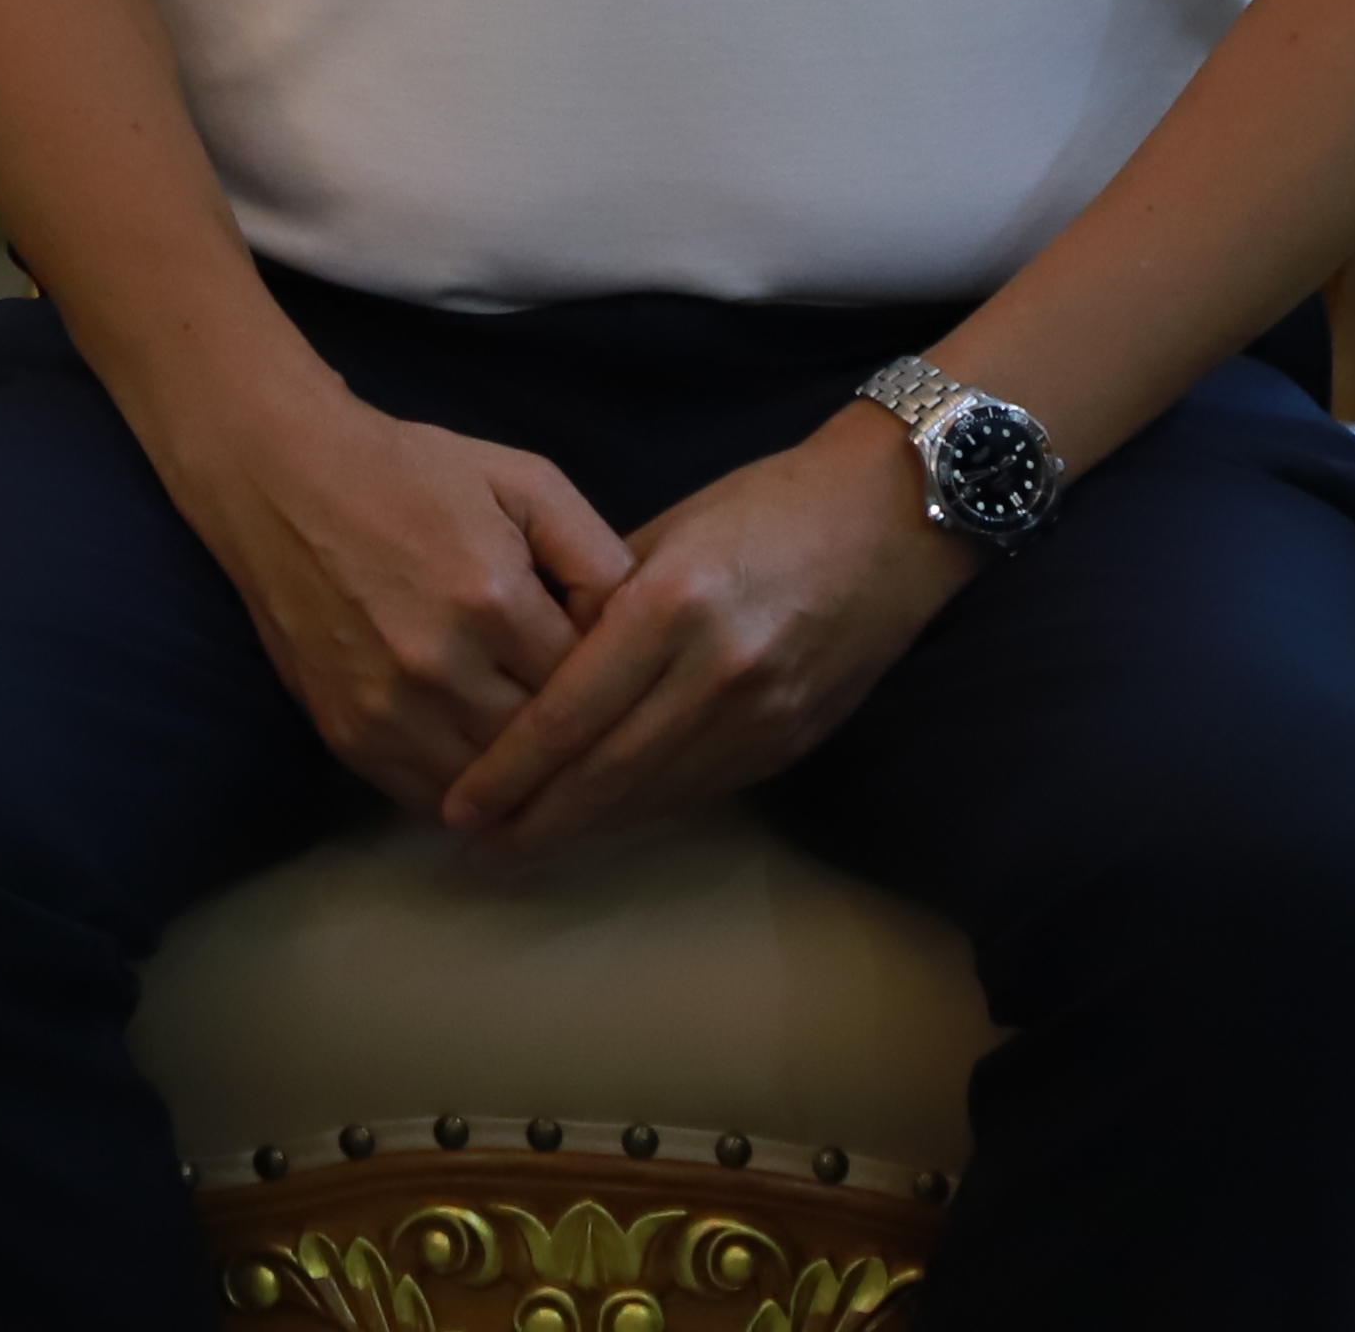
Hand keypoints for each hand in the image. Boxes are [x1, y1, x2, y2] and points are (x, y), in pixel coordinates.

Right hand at [158, 384, 633, 818]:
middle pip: (545, 747)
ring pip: (491, 787)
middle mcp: (439, 666)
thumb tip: (645, 629)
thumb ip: (596, 552)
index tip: (629, 685)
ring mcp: (387, 709)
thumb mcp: (524, 482)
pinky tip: (491, 773)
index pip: (591, 688)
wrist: (282, 478)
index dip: (618, 689)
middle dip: (578, 741)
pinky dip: (467, 796)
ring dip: (526, 779)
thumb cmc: (414, 472)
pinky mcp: (347, 734)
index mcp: (493, 600)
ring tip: (554, 762)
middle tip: (602, 733)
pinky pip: (427, 798)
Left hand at [436, 415, 978, 866]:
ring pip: (656, 790)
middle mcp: (718, 670)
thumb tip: (538, 656)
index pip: (573, 709)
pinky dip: (646, 805)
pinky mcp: (793, 739)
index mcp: (674, 604)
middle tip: (474, 849)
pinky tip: (603, 817)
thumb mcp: (669, 530)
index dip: (511, 768)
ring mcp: (763, 714)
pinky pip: (703, 785)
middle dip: (536, 818)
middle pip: (609, 770)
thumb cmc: (768, 504)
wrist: (894, 520)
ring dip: (586, 825)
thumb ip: (602, 599)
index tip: (460, 804)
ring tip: (522, 845)